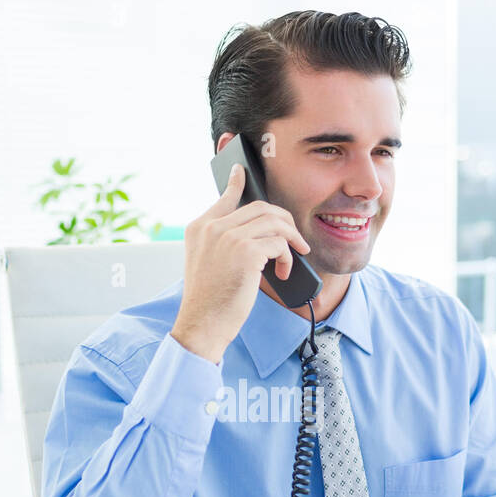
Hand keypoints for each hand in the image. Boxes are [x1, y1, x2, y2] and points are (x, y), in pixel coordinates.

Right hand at [171, 162, 310, 363]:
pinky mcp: (246, 252)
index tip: (241, 171)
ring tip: (297, 254)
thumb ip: (221, 242)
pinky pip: (279, 243)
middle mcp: (211, 227)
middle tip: (296, 239)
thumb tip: (257, 233)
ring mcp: (228, 237)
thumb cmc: (209, 301)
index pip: (223, 197)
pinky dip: (287, 257)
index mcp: (198, 228)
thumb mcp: (207, 263)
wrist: (202, 324)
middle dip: (284, 220)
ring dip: (291, 239)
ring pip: (273, 222)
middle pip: (260, 207)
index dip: (236, 182)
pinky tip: (282, 272)